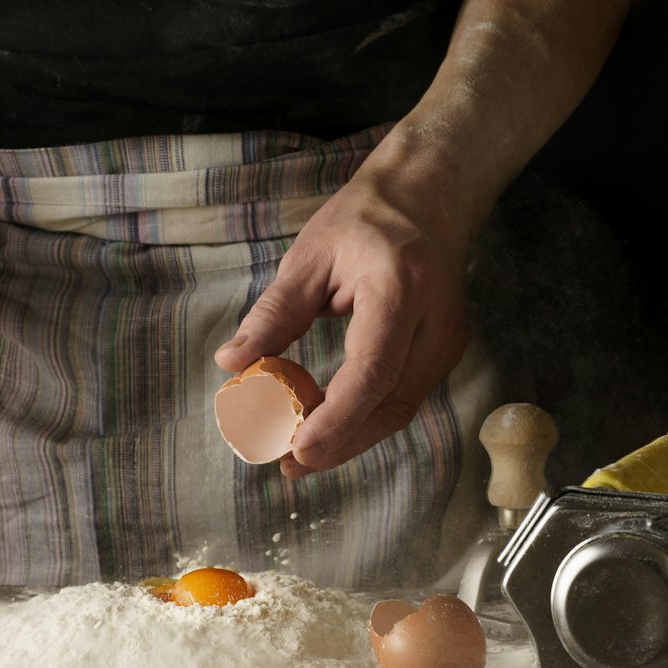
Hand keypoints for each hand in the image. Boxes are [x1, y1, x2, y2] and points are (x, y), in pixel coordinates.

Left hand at [215, 156, 471, 478]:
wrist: (431, 195)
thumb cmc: (366, 218)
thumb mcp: (309, 255)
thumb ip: (274, 313)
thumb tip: (231, 364)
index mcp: (400, 288)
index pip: (372, 371)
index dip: (336, 418)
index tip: (296, 448)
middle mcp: (435, 323)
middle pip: (390, 406)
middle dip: (338, 444)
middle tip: (287, 464)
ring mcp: (446, 343)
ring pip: (397, 412)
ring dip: (349, 440)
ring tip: (299, 457)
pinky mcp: (442, 355)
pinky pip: (400, 400)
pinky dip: (362, 422)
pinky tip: (327, 430)